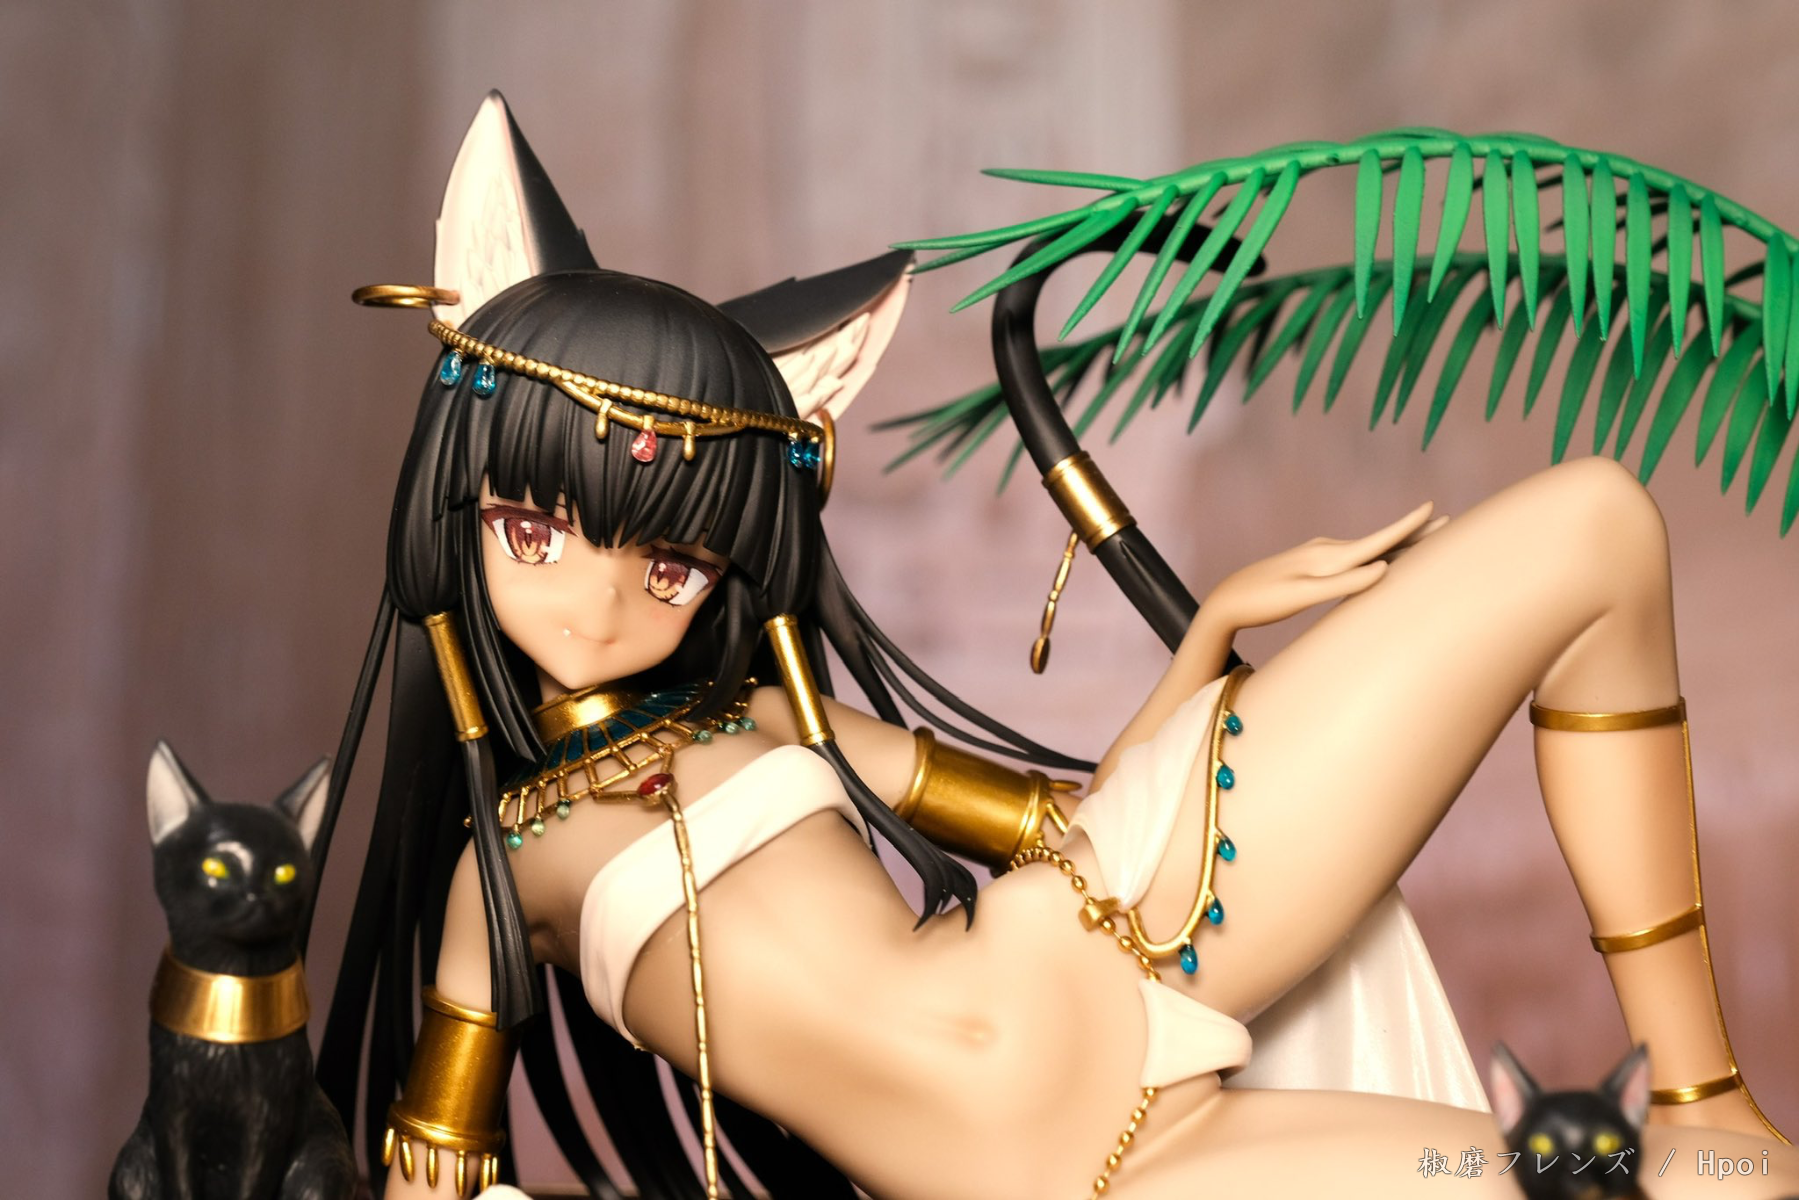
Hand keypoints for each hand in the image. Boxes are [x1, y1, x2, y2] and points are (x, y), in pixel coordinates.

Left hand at [1199, 501, 1441, 631]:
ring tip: (1422, 540)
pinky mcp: (1312, 564)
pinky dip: (1373, 553)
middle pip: (1378, 541)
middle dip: (1411, 533)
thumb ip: (1342, 584)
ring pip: (1366, 548)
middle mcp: (1327, 550)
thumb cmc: (1264, 601)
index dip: (1406, 527)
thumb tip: (1383, 569)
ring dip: (1395, 543)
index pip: (1377, 541)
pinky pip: (1352, 556)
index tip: (1431, 507)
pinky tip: (1378, 558)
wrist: (1229, 599)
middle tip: (1444, 521)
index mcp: (1329, 558)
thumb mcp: (1302, 596)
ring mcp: (1319, 555)